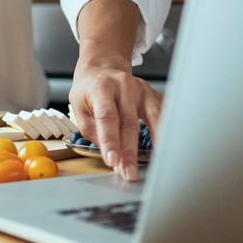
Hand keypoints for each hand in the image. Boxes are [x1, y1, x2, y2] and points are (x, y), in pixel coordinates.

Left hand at [69, 56, 161, 181]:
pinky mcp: (153, 94)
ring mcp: (141, 89)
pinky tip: (164, 149)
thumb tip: (109, 152)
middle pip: (129, 123)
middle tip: (129, 173)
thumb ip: (91, 130)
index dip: (110, 140)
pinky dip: (164, 133)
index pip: (107, 117)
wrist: (103, 68)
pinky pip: (162, 116)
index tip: (113, 161)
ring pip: (152, 119)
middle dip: (129, 152)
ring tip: (152, 167)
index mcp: (101, 88)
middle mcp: (124, 85)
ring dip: (152, 145)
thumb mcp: (78, 106)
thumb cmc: (89, 90)